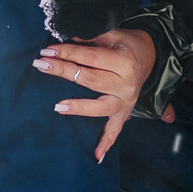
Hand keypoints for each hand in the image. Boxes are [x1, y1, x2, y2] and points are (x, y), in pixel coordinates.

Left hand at [35, 26, 154, 161]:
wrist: (151, 54)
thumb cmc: (126, 43)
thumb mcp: (111, 35)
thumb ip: (89, 42)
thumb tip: (62, 47)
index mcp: (124, 62)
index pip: (90, 58)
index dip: (67, 53)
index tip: (47, 51)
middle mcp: (126, 84)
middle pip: (90, 80)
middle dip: (63, 72)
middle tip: (41, 65)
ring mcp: (126, 101)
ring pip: (99, 107)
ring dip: (78, 107)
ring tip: (57, 106)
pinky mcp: (125, 112)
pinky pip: (116, 129)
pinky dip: (107, 143)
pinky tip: (97, 156)